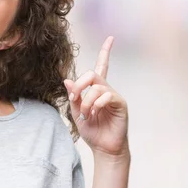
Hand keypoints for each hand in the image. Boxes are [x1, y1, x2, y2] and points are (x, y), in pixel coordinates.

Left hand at [64, 36, 128, 156]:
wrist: (104, 148)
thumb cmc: (93, 132)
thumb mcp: (77, 113)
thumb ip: (73, 97)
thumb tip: (67, 80)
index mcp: (96, 91)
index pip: (102, 67)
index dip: (106, 52)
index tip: (111, 38)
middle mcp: (106, 90)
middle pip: (93, 74)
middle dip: (80, 84)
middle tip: (74, 99)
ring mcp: (114, 96)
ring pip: (97, 86)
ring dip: (86, 101)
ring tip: (86, 115)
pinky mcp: (120, 104)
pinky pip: (107, 95)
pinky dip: (96, 104)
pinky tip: (94, 114)